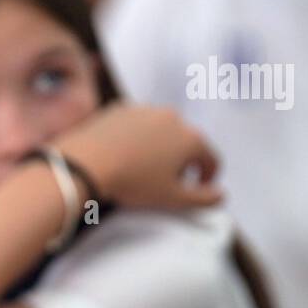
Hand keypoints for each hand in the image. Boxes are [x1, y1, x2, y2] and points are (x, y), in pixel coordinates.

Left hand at [54, 103, 222, 209]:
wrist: (86, 162)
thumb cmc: (133, 183)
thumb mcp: (172, 199)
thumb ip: (204, 199)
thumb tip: (222, 194)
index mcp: (191, 138)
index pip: (211, 159)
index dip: (208, 177)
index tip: (197, 188)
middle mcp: (173, 117)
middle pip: (186, 142)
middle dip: (181, 162)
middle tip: (165, 182)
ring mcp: (146, 109)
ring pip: (161, 130)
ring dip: (159, 146)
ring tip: (142, 168)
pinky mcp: (120, 107)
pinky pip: (135, 124)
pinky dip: (135, 137)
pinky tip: (123, 153)